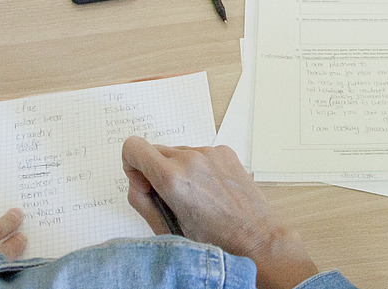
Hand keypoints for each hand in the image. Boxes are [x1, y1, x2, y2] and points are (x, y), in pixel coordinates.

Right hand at [121, 137, 316, 288]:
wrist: (255, 237)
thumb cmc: (214, 240)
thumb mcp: (167, 228)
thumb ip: (141, 201)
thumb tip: (136, 181)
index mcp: (172, 179)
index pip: (133, 148)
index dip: (131, 164)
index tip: (142, 181)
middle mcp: (191, 159)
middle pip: (155, 151)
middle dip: (155, 171)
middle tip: (169, 197)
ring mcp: (210, 153)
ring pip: (178, 152)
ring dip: (179, 169)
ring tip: (195, 197)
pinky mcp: (225, 152)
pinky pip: (200, 153)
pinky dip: (199, 167)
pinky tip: (210, 190)